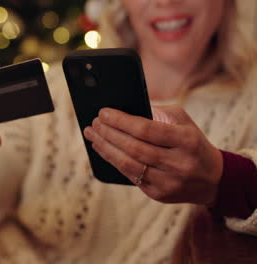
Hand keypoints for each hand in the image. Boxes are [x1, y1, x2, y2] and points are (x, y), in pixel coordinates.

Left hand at [83, 105, 222, 204]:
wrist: (213, 179)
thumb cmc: (192, 143)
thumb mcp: (184, 122)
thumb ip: (158, 113)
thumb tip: (124, 109)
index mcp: (187, 140)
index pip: (146, 129)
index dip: (121, 121)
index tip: (103, 112)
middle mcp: (179, 163)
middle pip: (133, 147)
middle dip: (109, 133)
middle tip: (94, 124)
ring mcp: (169, 182)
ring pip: (128, 164)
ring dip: (105, 148)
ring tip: (92, 135)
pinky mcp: (159, 195)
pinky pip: (130, 176)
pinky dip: (113, 161)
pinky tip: (103, 150)